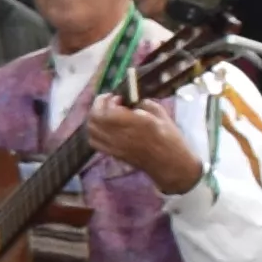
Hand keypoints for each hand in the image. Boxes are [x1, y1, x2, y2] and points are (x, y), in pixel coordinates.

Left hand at [80, 91, 204, 190]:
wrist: (169, 164)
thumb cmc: (170, 139)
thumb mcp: (162, 115)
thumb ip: (146, 104)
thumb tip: (134, 102)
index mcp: (133, 123)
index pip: (108, 109)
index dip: (110, 100)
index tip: (119, 97)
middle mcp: (119, 134)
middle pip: (94, 118)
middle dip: (98, 105)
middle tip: (108, 101)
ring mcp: (113, 145)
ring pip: (91, 129)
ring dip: (95, 118)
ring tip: (105, 113)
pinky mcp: (113, 154)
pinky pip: (94, 142)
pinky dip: (94, 132)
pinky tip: (105, 128)